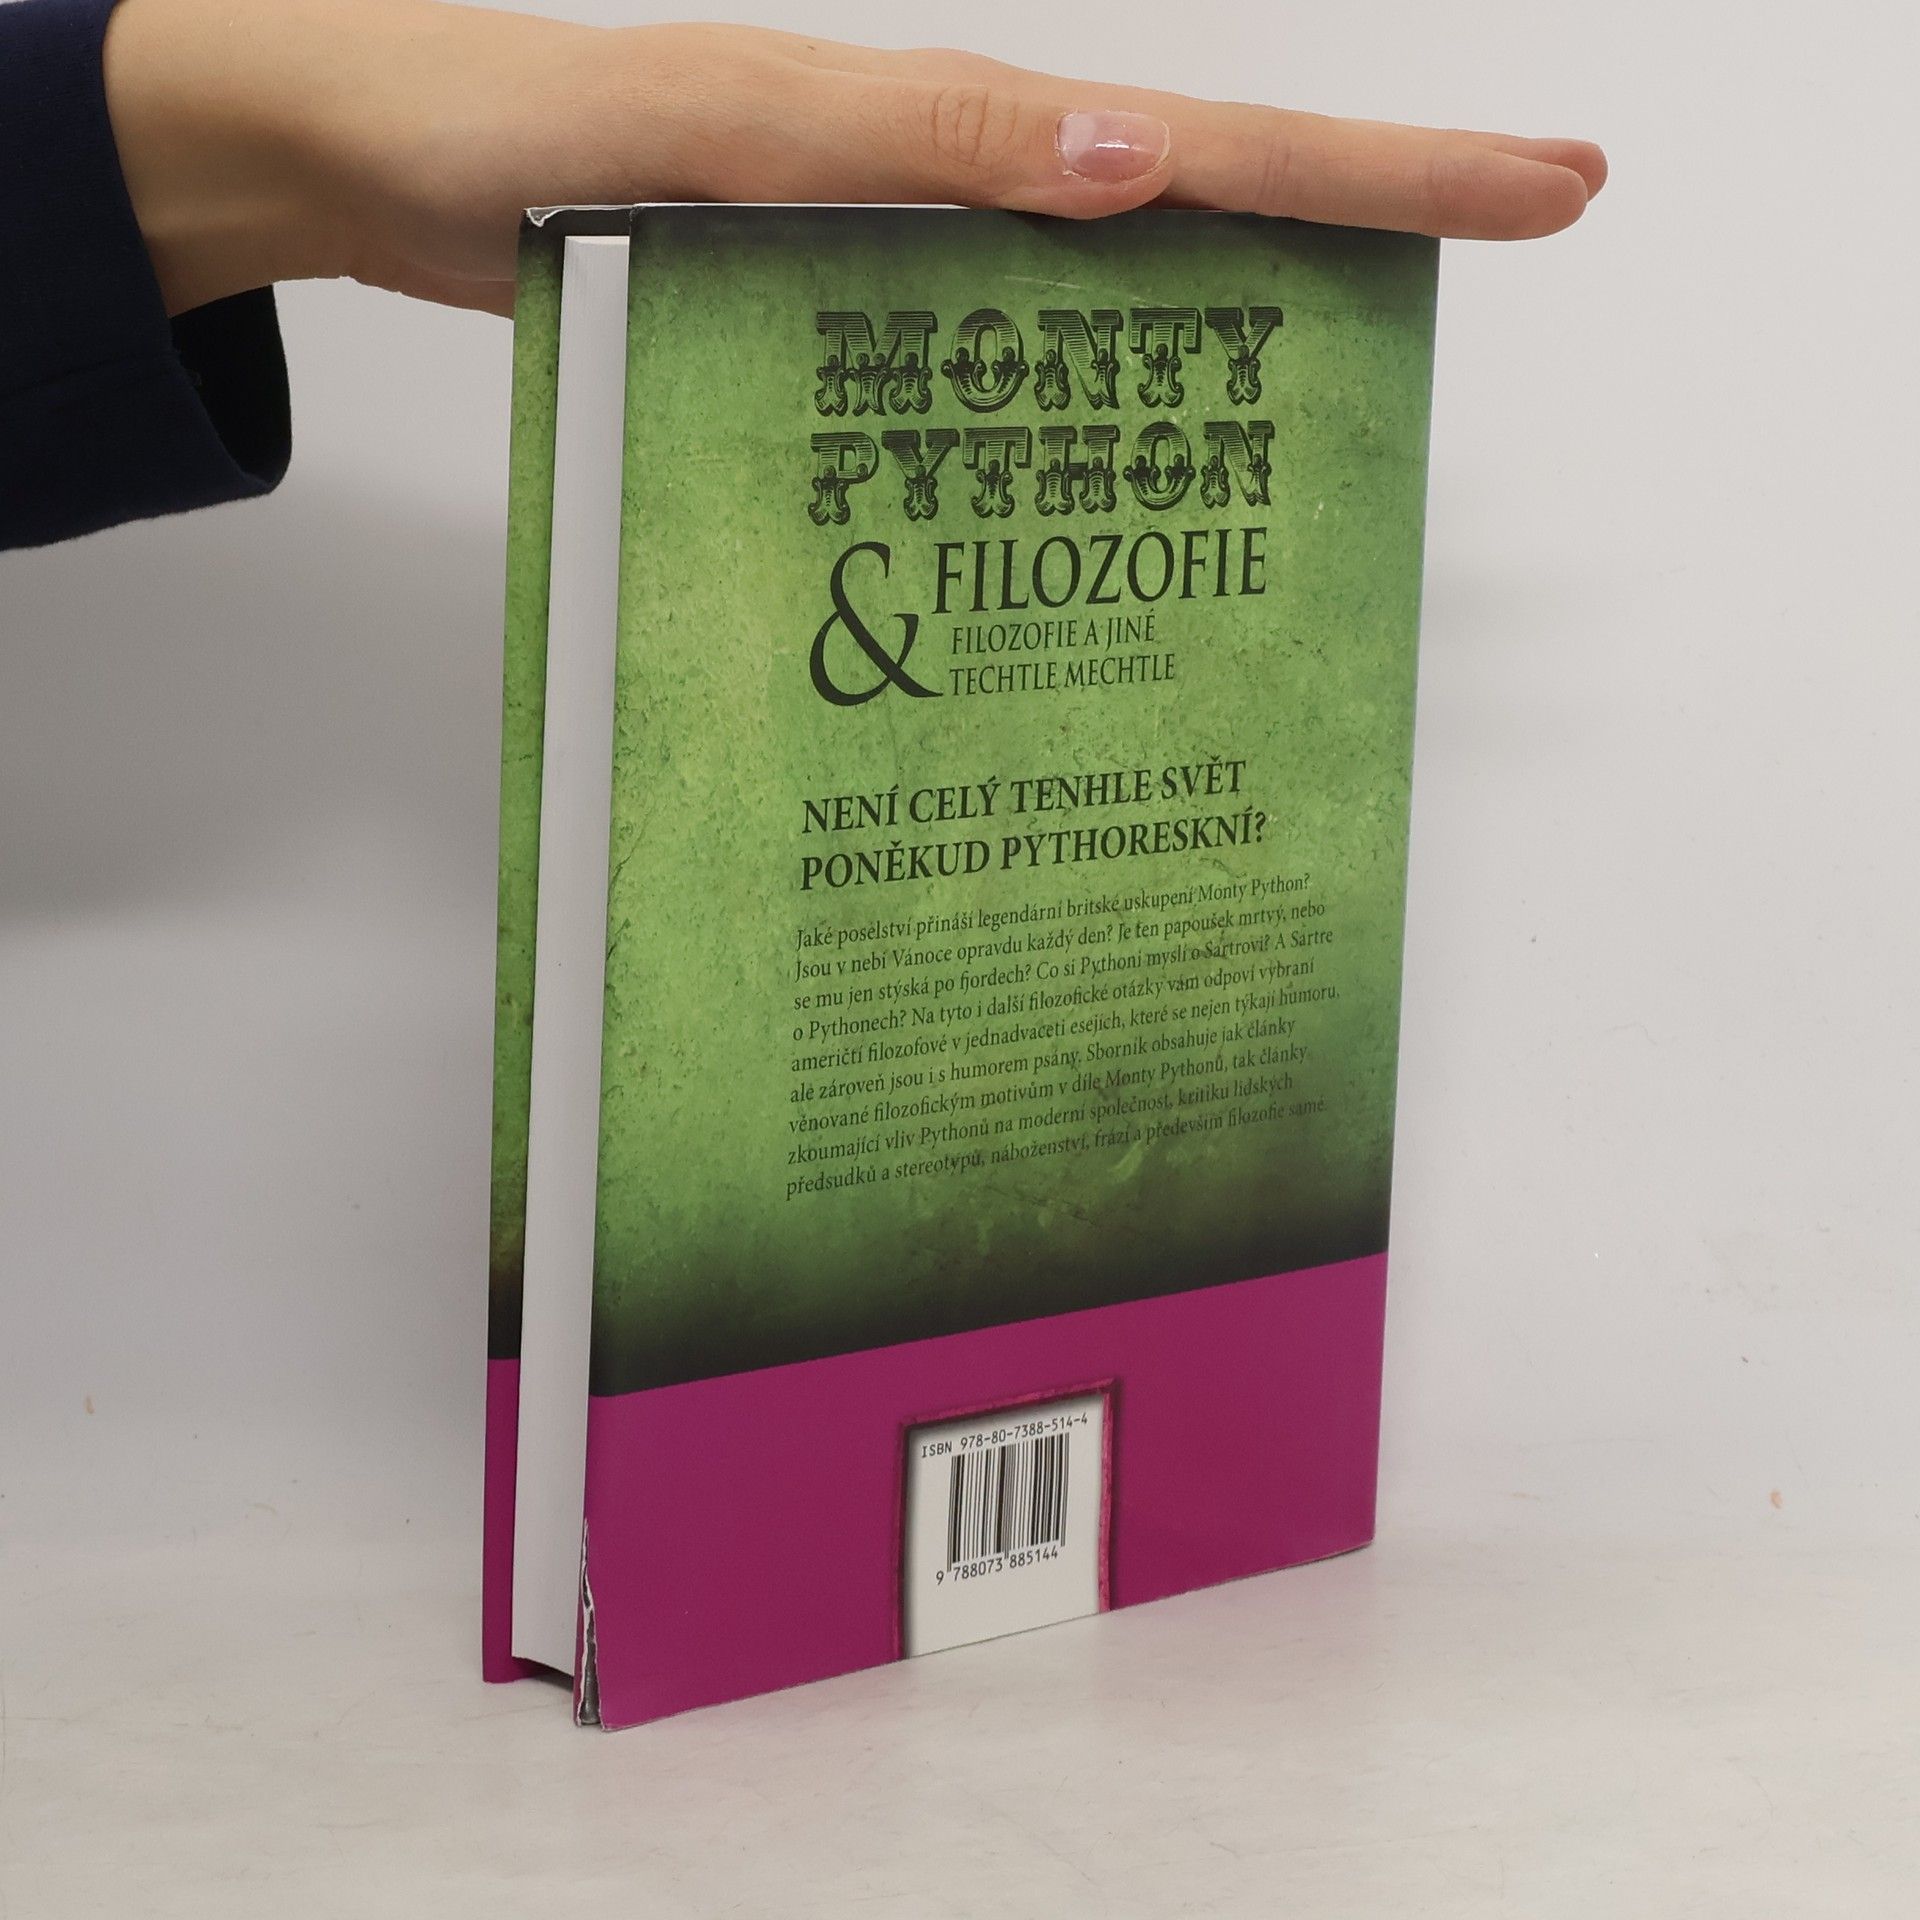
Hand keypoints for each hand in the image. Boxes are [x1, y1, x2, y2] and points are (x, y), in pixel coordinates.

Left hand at [104, 0, 1606, 316]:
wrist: (388, 159)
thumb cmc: (512, 128)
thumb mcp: (716, 124)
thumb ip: (908, 145)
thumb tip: (1126, 160)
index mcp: (947, 128)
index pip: (1207, 144)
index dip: (1377, 170)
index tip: (1538, 181)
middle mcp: (954, 181)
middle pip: (1207, 196)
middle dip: (1374, 216)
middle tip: (1532, 228)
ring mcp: (912, 248)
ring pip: (1121, 280)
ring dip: (1253, 315)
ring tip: (1378, 377)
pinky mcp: (850, 308)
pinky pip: (1001, 347)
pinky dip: (1082, 396)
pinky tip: (1120, 464)